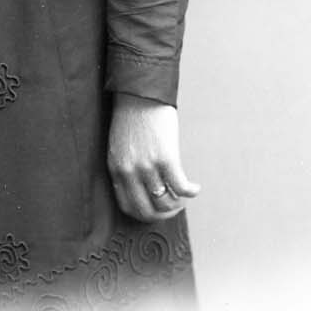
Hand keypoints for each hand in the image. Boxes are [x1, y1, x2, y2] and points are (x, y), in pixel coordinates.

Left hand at [107, 94, 200, 221]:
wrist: (139, 95)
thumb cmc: (130, 118)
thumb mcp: (118, 147)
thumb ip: (126, 168)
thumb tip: (141, 189)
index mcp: (116, 169)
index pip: (128, 206)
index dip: (145, 214)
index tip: (156, 212)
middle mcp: (130, 172)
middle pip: (147, 211)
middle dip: (163, 215)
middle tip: (174, 209)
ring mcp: (147, 167)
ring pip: (165, 203)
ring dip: (178, 205)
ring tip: (184, 197)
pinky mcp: (166, 158)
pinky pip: (180, 187)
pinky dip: (191, 192)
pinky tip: (195, 188)